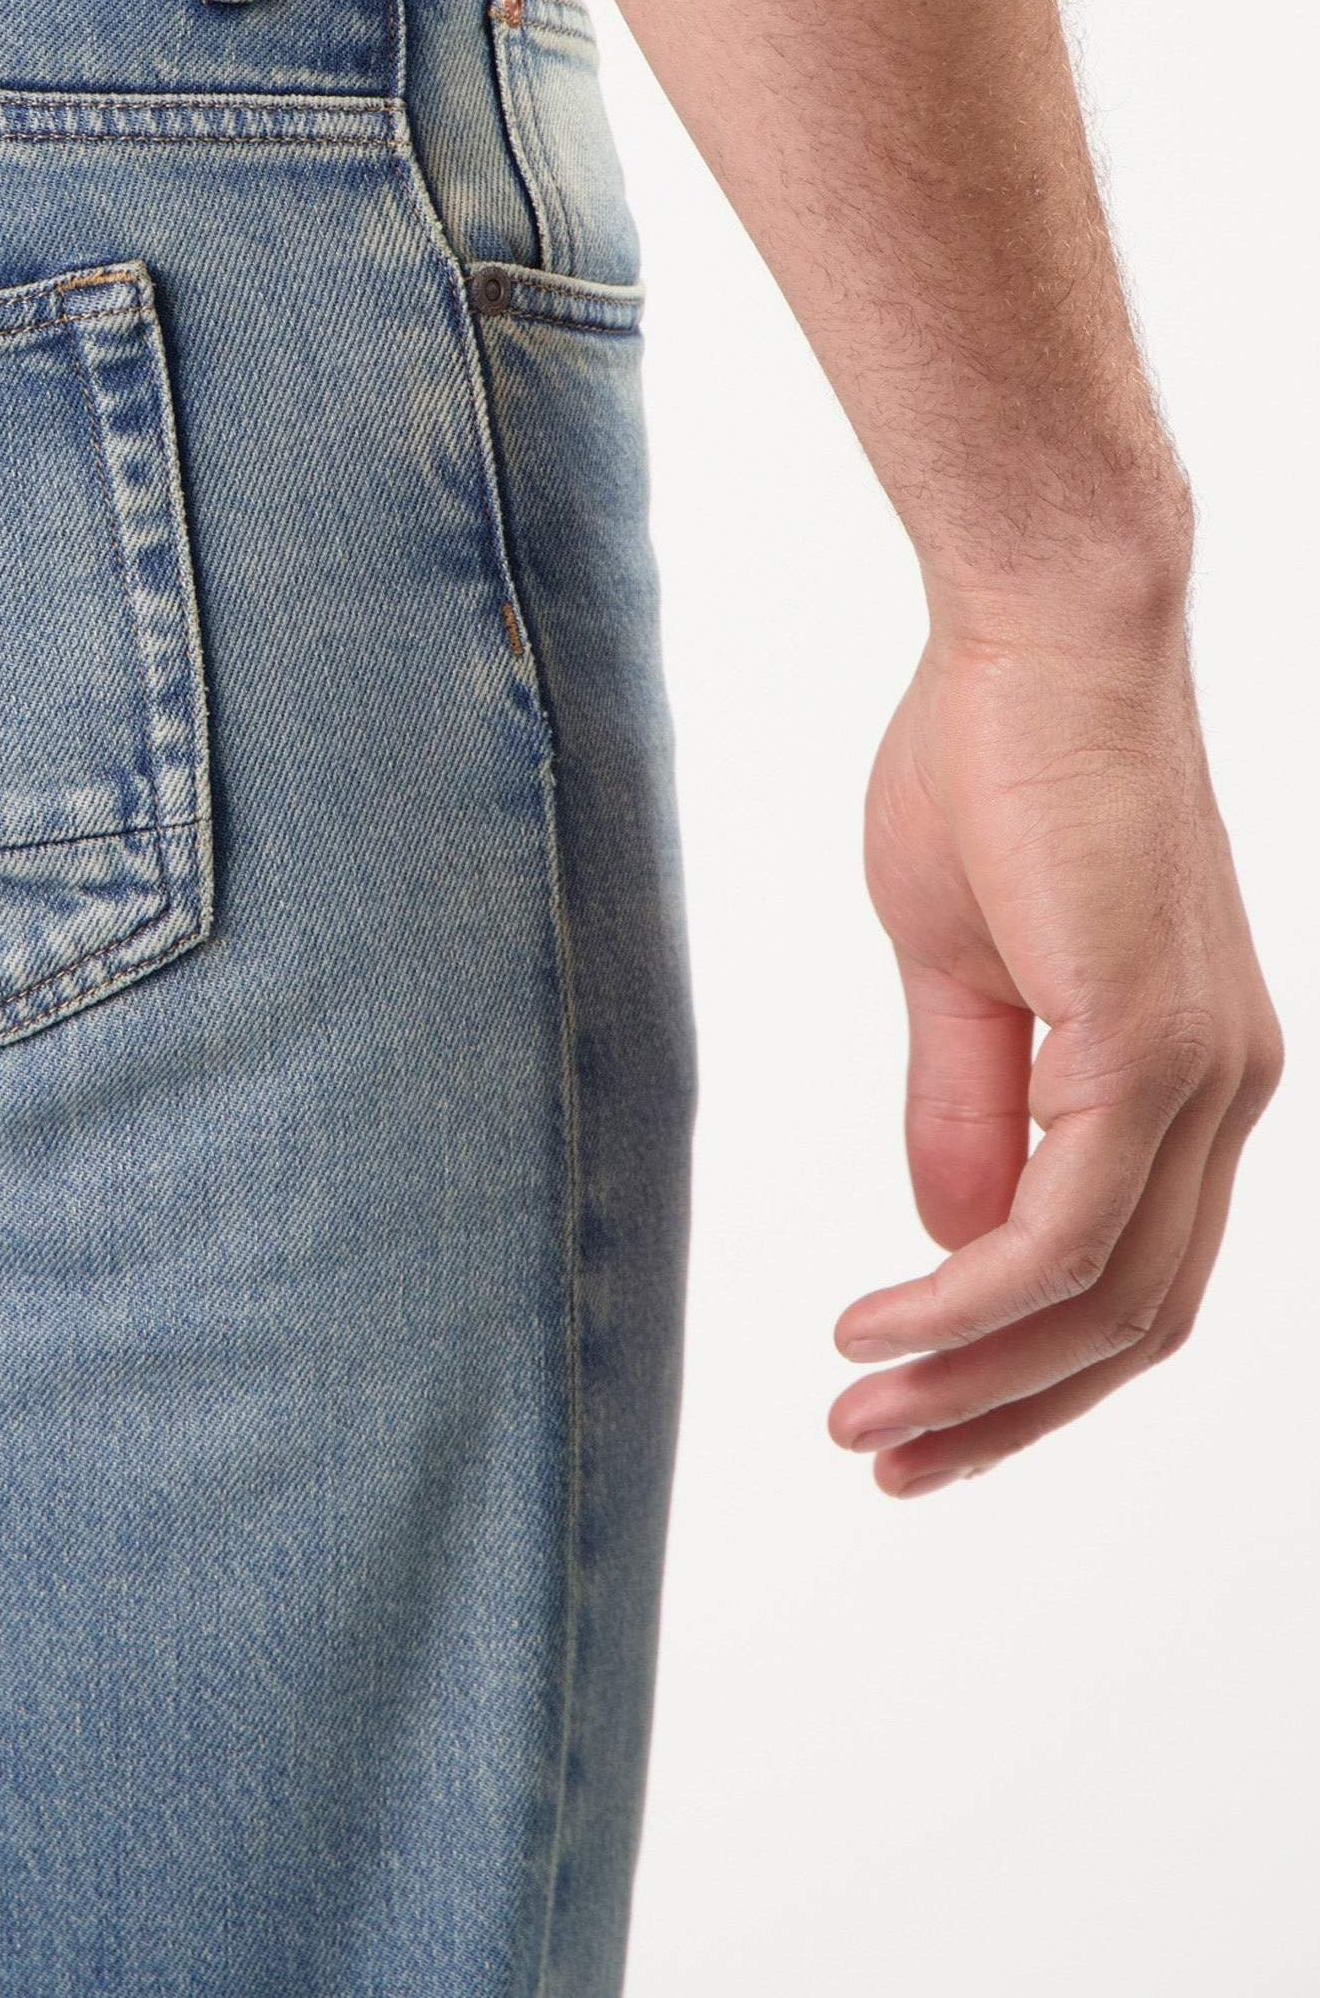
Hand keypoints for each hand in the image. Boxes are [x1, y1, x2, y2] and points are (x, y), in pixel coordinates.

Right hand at [830, 570, 1280, 1495]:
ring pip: (1107, 1300)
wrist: (1041, 629)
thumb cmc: (993, 762)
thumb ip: (969, 1106)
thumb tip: (952, 1245)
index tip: (912, 1410)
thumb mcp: (957, 967)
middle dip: (1003, 1413)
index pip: (1135, 1277)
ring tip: (860, 1408)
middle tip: (884, 1458)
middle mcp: (1228, 1093)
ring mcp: (1205, 1076)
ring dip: (976, 1378)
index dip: (1028, 1369)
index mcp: (1195, 1076)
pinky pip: (1065, 1231)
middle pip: (1135, 1322)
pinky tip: (881, 1320)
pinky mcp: (1151, 1047)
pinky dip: (971, 1300)